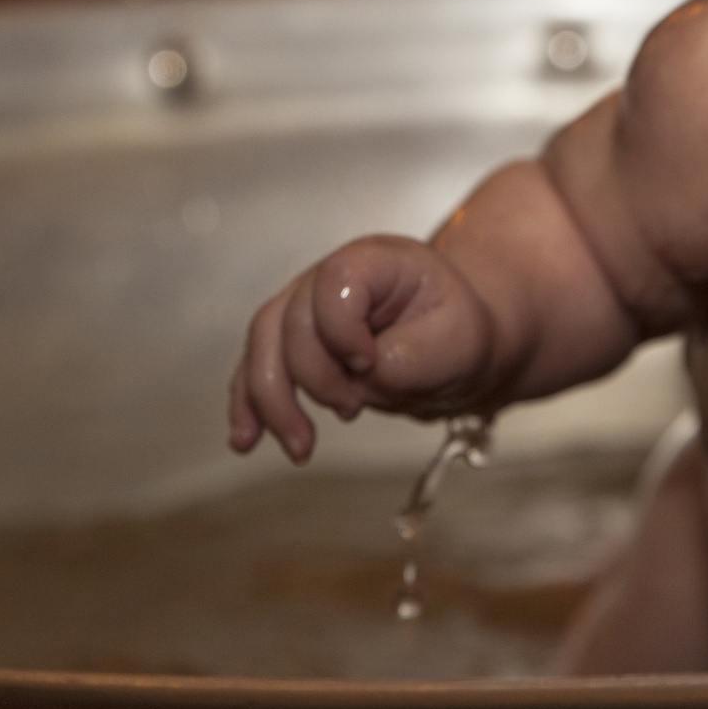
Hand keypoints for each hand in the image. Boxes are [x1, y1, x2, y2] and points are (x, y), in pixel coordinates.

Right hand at [227, 236, 495, 462]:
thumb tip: (362, 377)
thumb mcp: (460, 342)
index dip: (341, 330)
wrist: (455, 344)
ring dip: (271, 401)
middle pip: (290, 320)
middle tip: (352, 410)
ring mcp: (304, 307)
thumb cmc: (459, 332)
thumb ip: (411, 357)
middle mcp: (329, 277)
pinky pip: (256, 368)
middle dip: (314, 377)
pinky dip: (250, 405)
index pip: (332, 283)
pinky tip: (247, 439)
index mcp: (376, 261)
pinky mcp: (292, 343)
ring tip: (300, 447)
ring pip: (262, 345)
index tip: (369, 363)